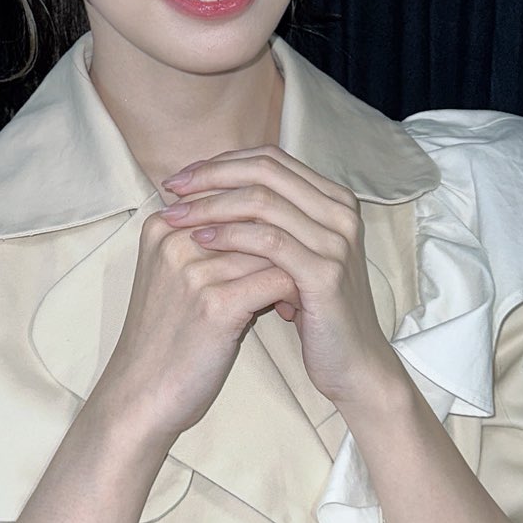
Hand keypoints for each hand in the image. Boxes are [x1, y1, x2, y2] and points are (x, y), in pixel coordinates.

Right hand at [96, 205, 301, 448]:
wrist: (141, 392)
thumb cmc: (165, 334)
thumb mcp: (175, 274)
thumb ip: (209, 240)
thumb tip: (266, 213)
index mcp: (163, 224)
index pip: (233, 195)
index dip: (266, 219)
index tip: (285, 242)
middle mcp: (174, 238)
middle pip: (253, 216)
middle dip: (284, 240)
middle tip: (304, 263)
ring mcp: (193, 270)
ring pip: (271, 246)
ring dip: (293, 266)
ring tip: (301, 288)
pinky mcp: (215, 304)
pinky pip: (277, 280)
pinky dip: (294, 293)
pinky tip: (294, 310)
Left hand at [156, 147, 397, 410]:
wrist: (351, 363)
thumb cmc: (313, 308)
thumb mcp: (290, 255)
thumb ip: (266, 220)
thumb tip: (204, 188)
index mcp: (333, 199)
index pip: (270, 159)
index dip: (222, 162)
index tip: (182, 176)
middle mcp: (340, 212)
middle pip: (265, 172)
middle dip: (211, 176)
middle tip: (171, 187)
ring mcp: (336, 240)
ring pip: (263, 201)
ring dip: (211, 204)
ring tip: (176, 216)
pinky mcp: (325, 273)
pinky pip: (269, 241)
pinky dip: (230, 235)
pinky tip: (200, 241)